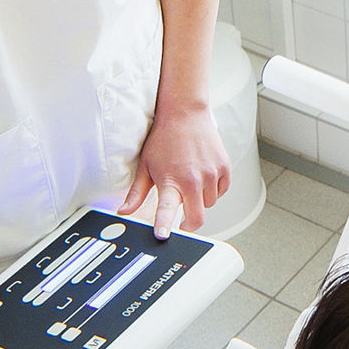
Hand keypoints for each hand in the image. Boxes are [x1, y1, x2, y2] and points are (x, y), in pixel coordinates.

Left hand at [119, 104, 230, 237]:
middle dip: (189, 224)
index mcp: (171, 180)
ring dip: (201, 201)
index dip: (165, 225)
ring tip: (191, 186)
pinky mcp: (224, 166)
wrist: (185, 113)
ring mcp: (211, 172)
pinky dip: (214, 190)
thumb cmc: (164, 138)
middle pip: (197, 218)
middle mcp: (194, 178)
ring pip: (210, 204)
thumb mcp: (146, 166)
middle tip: (183, 221)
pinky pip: (222, 190)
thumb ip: (136, 193)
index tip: (164, 235)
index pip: (167, 209)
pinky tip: (204, 178)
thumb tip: (123, 211)